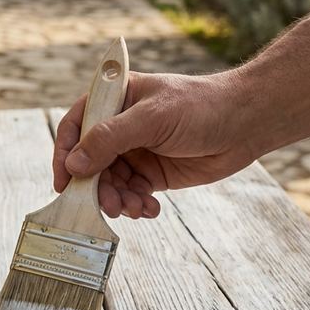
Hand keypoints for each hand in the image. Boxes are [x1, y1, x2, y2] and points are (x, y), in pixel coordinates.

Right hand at [53, 71, 260, 218]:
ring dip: (117, 200)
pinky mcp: (151, 174)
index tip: (63, 182)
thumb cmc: (201, 107)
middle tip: (108, 205)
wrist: (245, 123)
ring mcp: (134, 152)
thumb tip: (74, 164)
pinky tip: (150, 209)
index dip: (65, 155)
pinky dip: (136, 205)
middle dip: (96, 187)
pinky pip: (131, 194)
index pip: (74, 127)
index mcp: (114, 101)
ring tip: (134, 208)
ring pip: (109, 183)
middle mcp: (119, 127)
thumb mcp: (152, 118)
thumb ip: (109, 139)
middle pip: (89, 163)